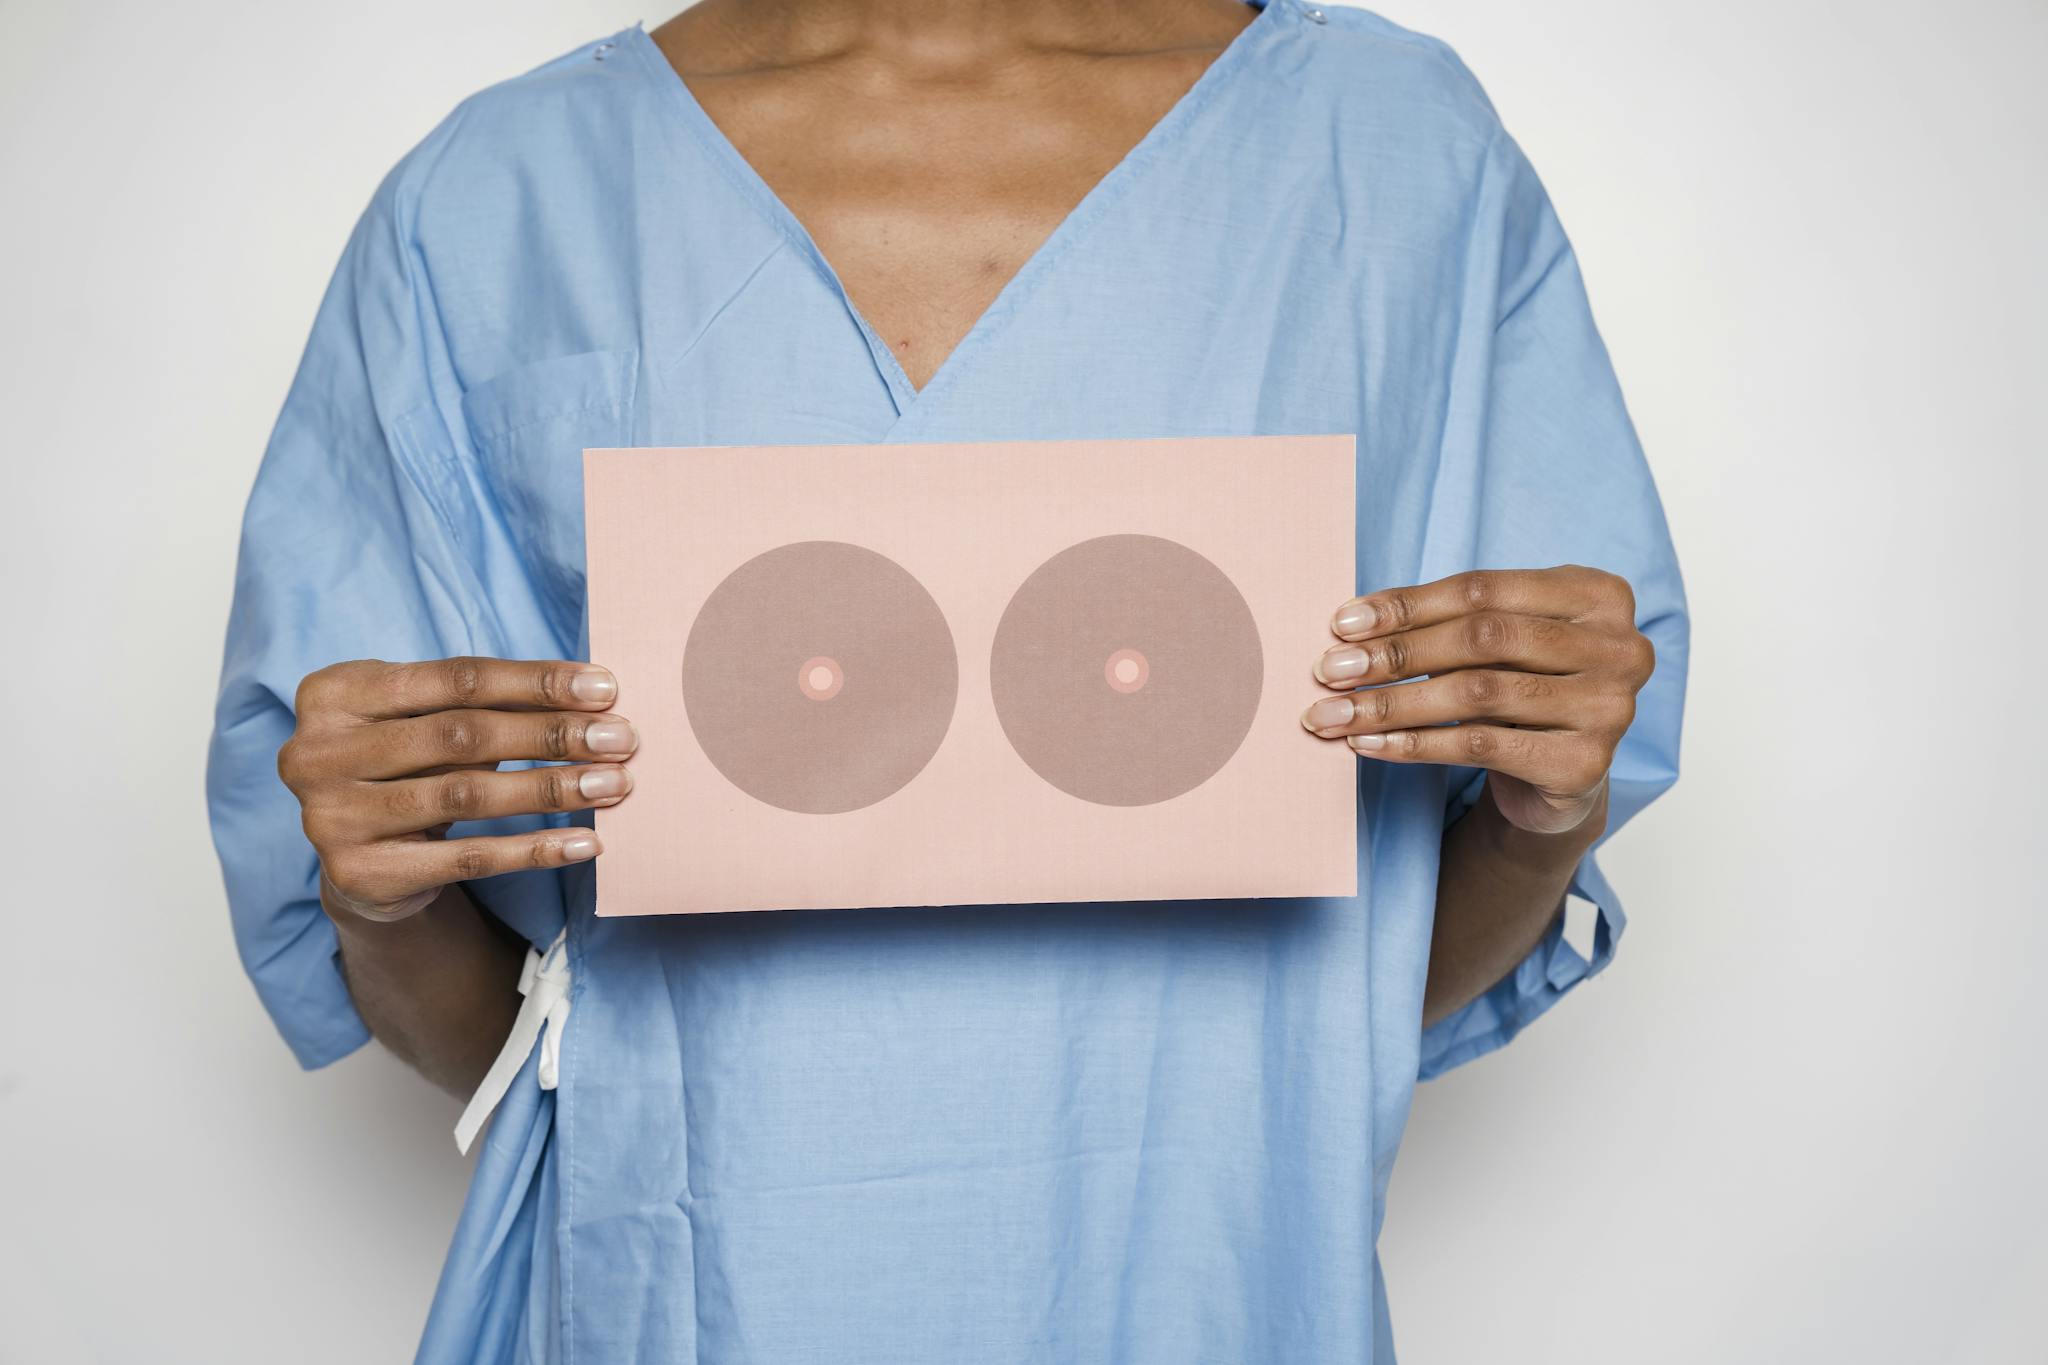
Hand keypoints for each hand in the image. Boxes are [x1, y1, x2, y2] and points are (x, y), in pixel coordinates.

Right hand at [277, 657, 638, 921]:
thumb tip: (595, 698)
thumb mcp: (426, 722)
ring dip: (553, 788)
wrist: (361, 864)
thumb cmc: (408, 767)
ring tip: (613, 783)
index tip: (605, 687)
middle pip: (463, 735)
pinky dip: (533, 849)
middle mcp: (318, 753)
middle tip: (622, 738)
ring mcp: (331, 818)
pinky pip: (468, 859)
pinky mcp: (360, 875)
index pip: (456, 679)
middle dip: (552, 734)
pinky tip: (584, 843)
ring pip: (468, 796)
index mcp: (334, 693)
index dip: (536, 682)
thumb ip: (486, 704)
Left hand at [1300, 567, 1653, 834]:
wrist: (1561, 778)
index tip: (1342, 624)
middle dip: (1395, 654)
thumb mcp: (1498, 642)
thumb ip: (1448, 620)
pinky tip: (1369, 745)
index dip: (1407, 605)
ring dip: (1391, 705)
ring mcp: (1609, 707)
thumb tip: (1350, 628)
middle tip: (1330, 670)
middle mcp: (1618, 646)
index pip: (1483, 589)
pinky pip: (1480, 747)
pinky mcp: (1586, 764)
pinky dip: (1414, 745)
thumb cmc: (1523, 690)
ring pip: (1476, 693)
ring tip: (1335, 713)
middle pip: (1481, 638)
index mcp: (1597, 593)